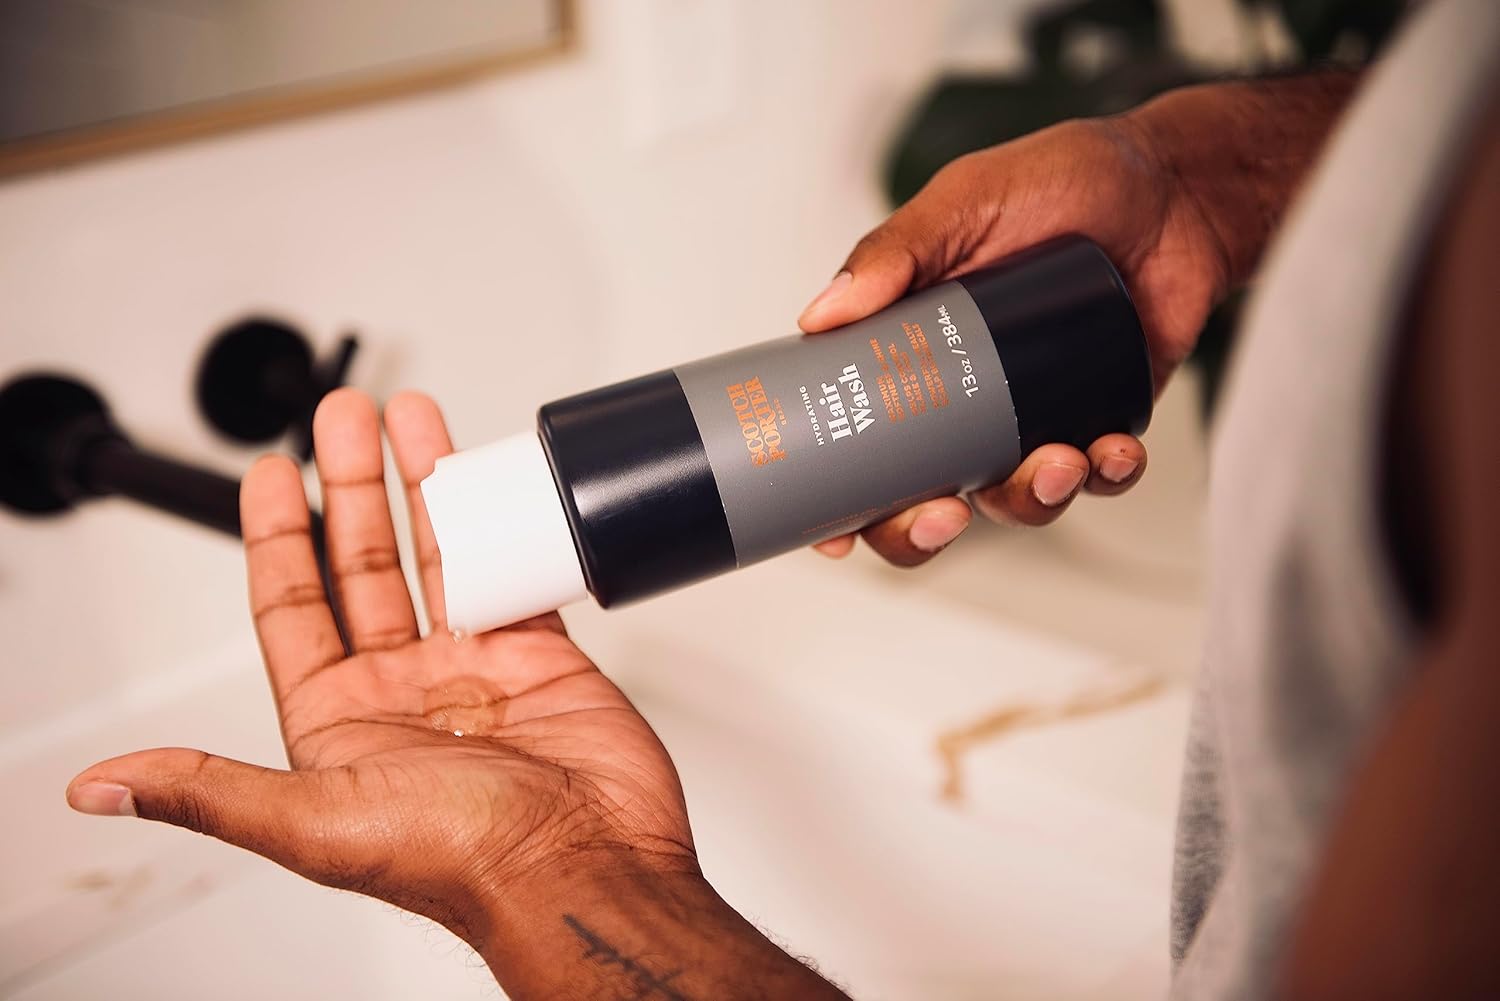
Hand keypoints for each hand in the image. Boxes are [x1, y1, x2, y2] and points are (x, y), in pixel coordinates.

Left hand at [66, 389, 697, 946]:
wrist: (582, 866)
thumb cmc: (462, 860)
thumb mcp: (315, 820)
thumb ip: (211, 788)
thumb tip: (105, 781)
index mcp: (340, 721)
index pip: (293, 606)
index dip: (279, 535)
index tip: (271, 474)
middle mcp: (402, 690)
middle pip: (364, 563)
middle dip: (351, 484)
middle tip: (344, 420)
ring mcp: (472, 669)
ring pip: (438, 555)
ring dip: (423, 485)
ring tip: (410, 422)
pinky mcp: (538, 657)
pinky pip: (512, 572)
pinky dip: (503, 525)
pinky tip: (492, 484)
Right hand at [798, 114, 1224, 563]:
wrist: (1177, 187)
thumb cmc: (1066, 180)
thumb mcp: (967, 200)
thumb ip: (896, 251)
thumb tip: (821, 313)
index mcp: (908, 351)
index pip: (855, 441)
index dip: (837, 501)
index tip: (835, 534)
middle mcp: (961, 399)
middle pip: (918, 500)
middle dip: (923, 530)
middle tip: (946, 513)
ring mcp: (1028, 418)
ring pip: (1009, 502)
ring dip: (1028, 499)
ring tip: (1058, 460)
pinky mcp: (1097, 422)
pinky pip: (1094, 479)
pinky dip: (1104, 476)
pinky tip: (1111, 449)